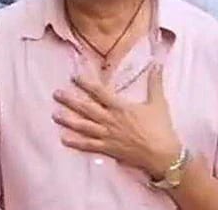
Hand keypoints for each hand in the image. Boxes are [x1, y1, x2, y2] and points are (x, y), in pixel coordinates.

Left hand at [52, 65, 181, 179]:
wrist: (162, 154)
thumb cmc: (161, 128)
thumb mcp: (158, 102)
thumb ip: (155, 82)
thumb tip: (157, 63)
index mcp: (120, 107)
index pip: (99, 92)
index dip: (85, 84)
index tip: (74, 77)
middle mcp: (110, 120)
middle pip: (86, 108)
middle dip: (70, 100)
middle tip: (56, 94)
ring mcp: (107, 136)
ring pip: (84, 126)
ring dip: (68, 120)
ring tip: (55, 115)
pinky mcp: (108, 149)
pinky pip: (89, 146)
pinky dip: (76, 143)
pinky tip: (64, 139)